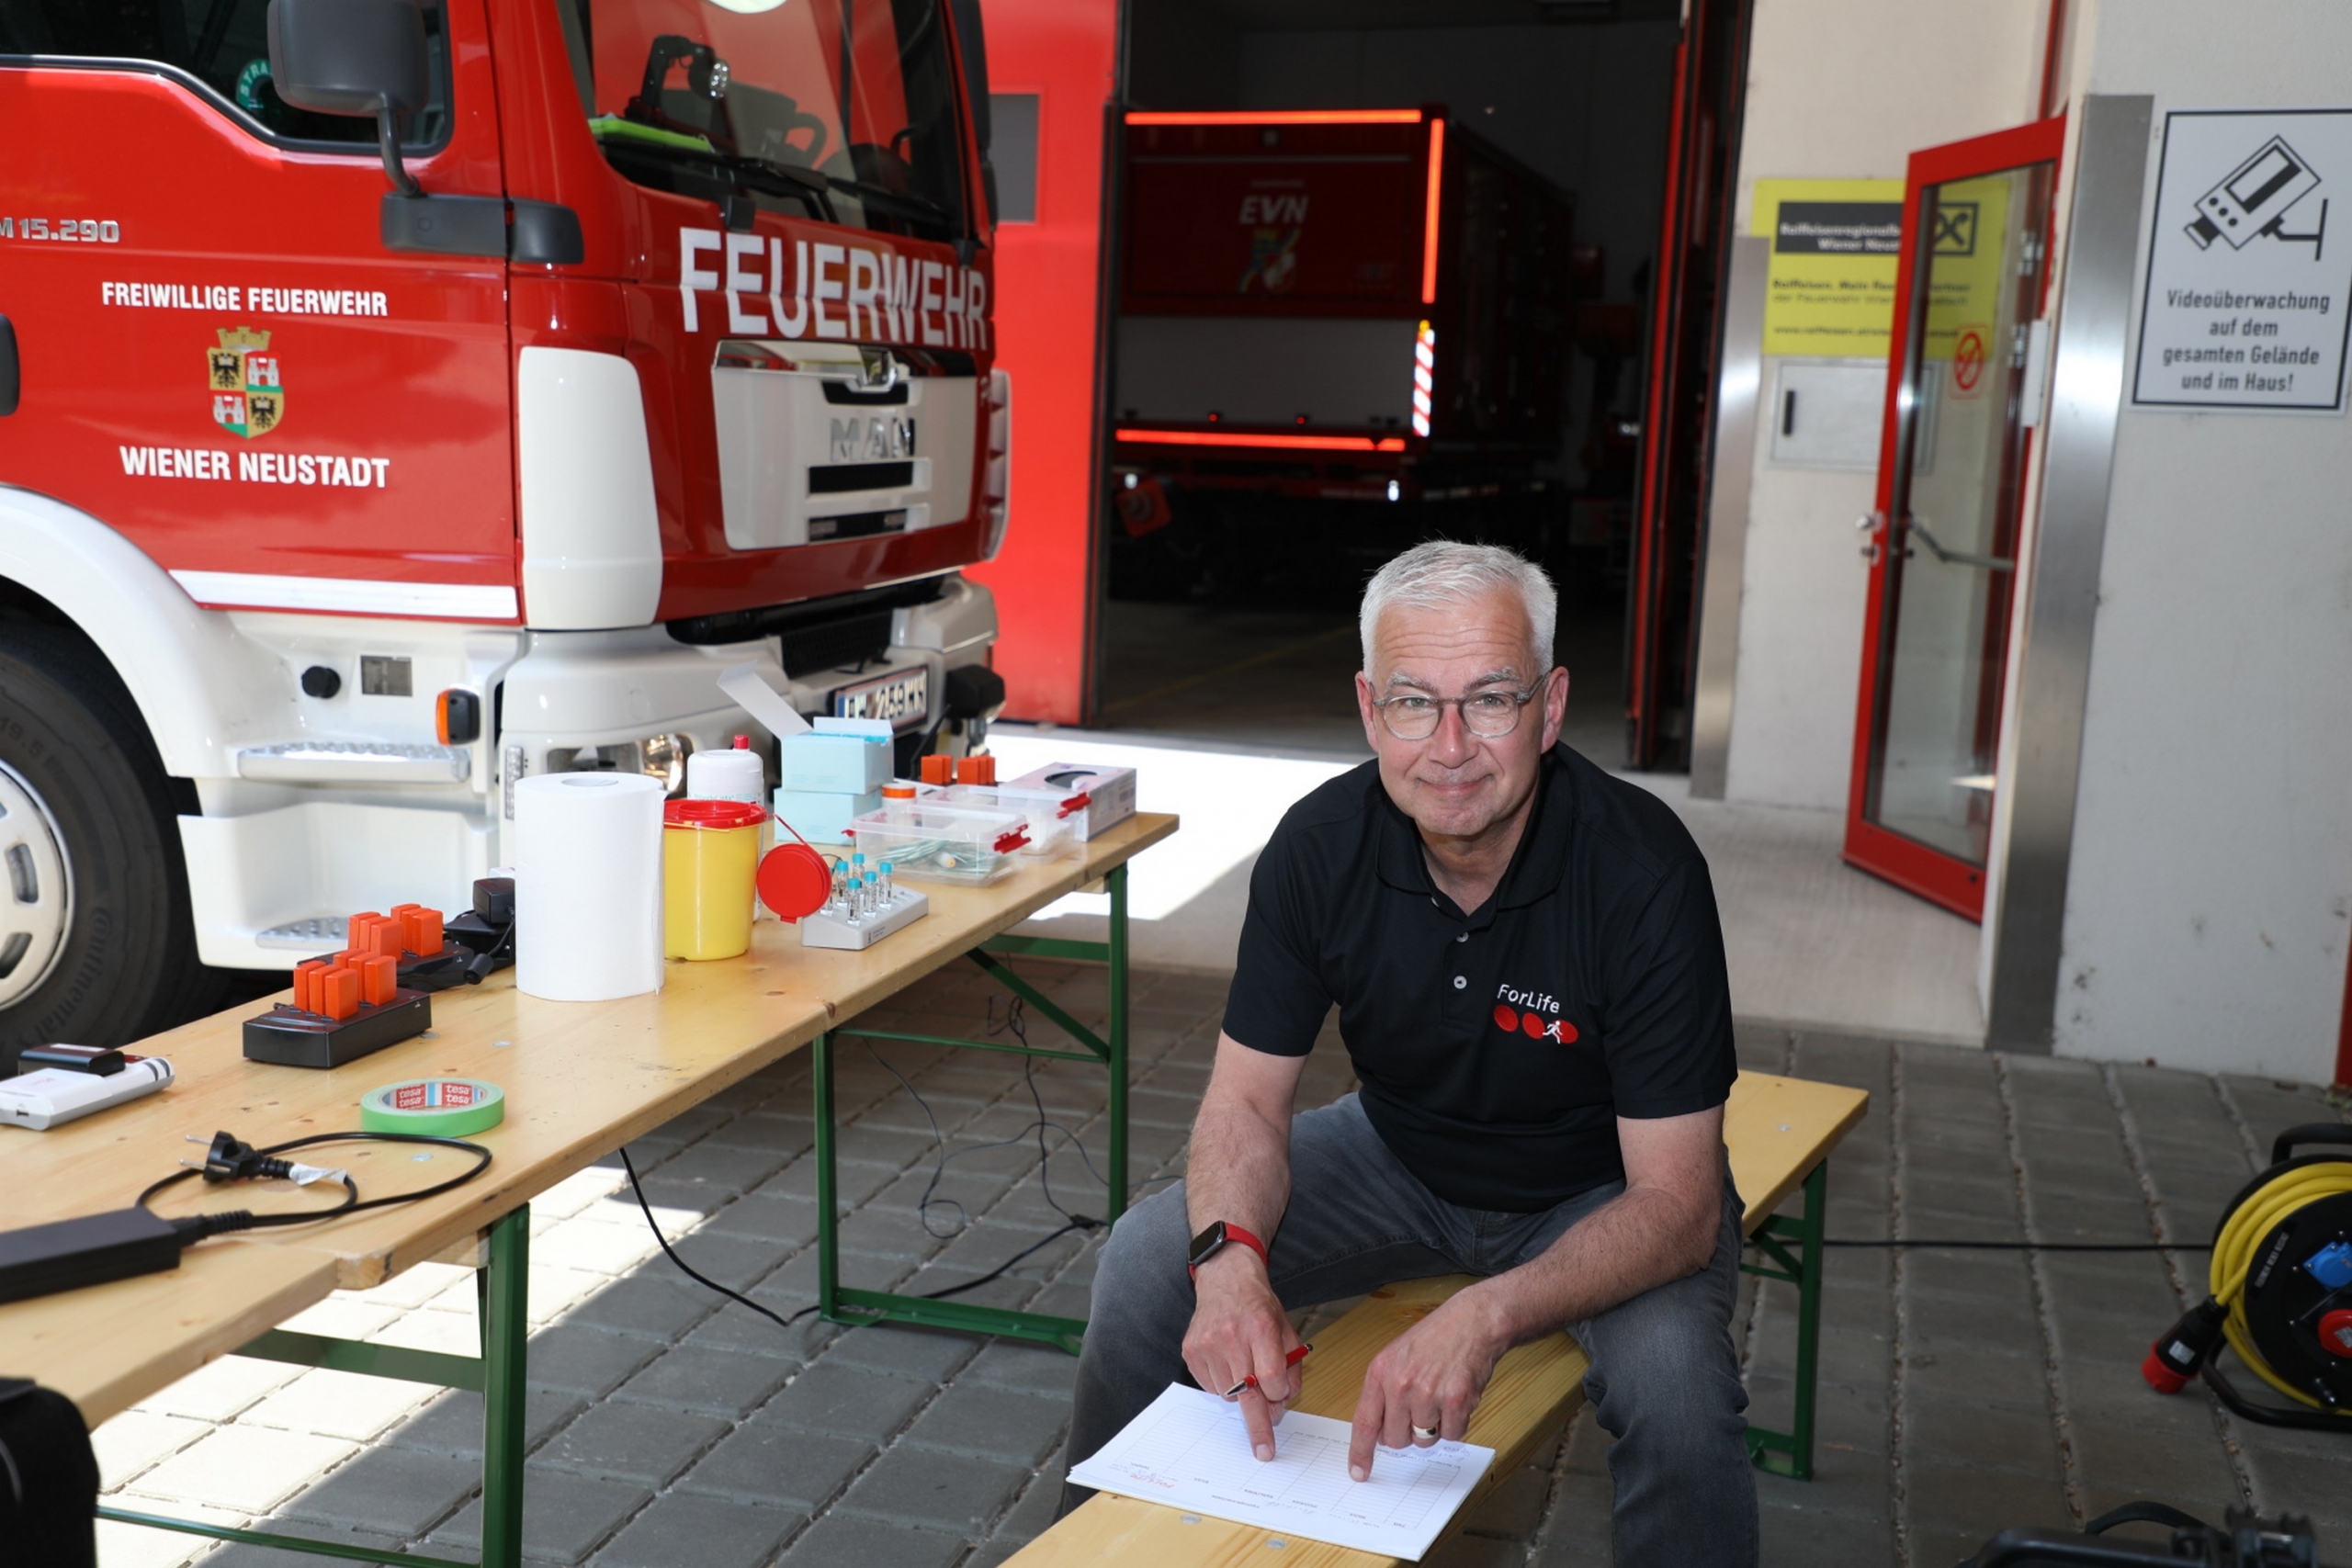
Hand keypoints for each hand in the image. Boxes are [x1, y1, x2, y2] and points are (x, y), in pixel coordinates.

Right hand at [1182, 1252, 1304, 1462]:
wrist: (1225, 1279)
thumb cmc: (1259, 1306)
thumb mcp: (1287, 1329)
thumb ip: (1291, 1367)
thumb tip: (1282, 1403)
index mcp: (1260, 1327)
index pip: (1271, 1378)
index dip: (1278, 1393)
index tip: (1279, 1395)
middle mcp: (1231, 1336)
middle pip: (1247, 1393)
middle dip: (1258, 1426)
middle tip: (1265, 1451)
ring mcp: (1207, 1344)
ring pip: (1229, 1394)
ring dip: (1241, 1393)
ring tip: (1244, 1368)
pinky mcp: (1191, 1351)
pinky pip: (1210, 1387)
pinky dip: (1223, 1385)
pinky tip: (1228, 1364)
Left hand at [1347, 1291, 1503, 1481]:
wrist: (1472, 1322)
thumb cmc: (1435, 1339)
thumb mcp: (1396, 1357)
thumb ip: (1383, 1393)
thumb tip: (1378, 1434)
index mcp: (1380, 1372)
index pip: (1364, 1423)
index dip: (1360, 1452)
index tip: (1358, 1472)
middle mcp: (1401, 1384)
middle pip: (1396, 1440)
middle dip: (1407, 1433)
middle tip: (1420, 1409)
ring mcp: (1428, 1394)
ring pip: (1424, 1441)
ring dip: (1434, 1428)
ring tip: (1440, 1396)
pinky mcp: (1455, 1401)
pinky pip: (1452, 1435)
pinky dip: (1456, 1423)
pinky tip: (1457, 1397)